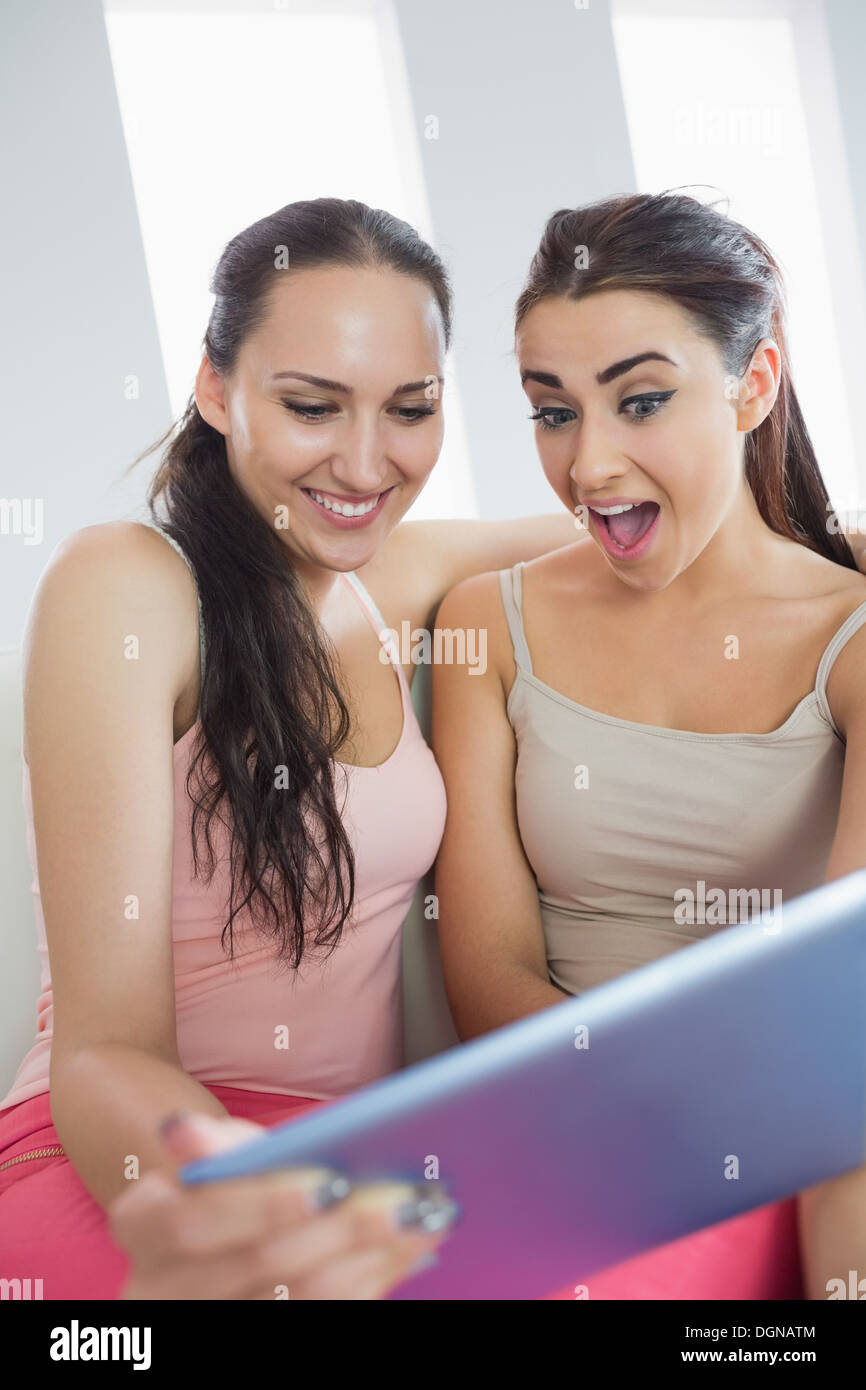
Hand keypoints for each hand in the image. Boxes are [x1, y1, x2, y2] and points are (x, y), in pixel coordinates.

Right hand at [109, 1111, 458, 1299]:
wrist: (218, 1239)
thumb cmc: (227, 1183)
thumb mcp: (218, 1154)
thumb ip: (221, 1148)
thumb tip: (183, 1132)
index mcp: (141, 1226)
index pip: (196, 1222)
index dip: (266, 1204)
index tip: (335, 1180)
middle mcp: (161, 1290)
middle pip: (260, 1269)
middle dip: (342, 1231)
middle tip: (407, 1199)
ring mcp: (209, 1325)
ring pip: (298, 1304)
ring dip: (372, 1260)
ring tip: (424, 1218)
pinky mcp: (254, 1346)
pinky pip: (322, 1323)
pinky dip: (371, 1284)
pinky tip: (407, 1252)